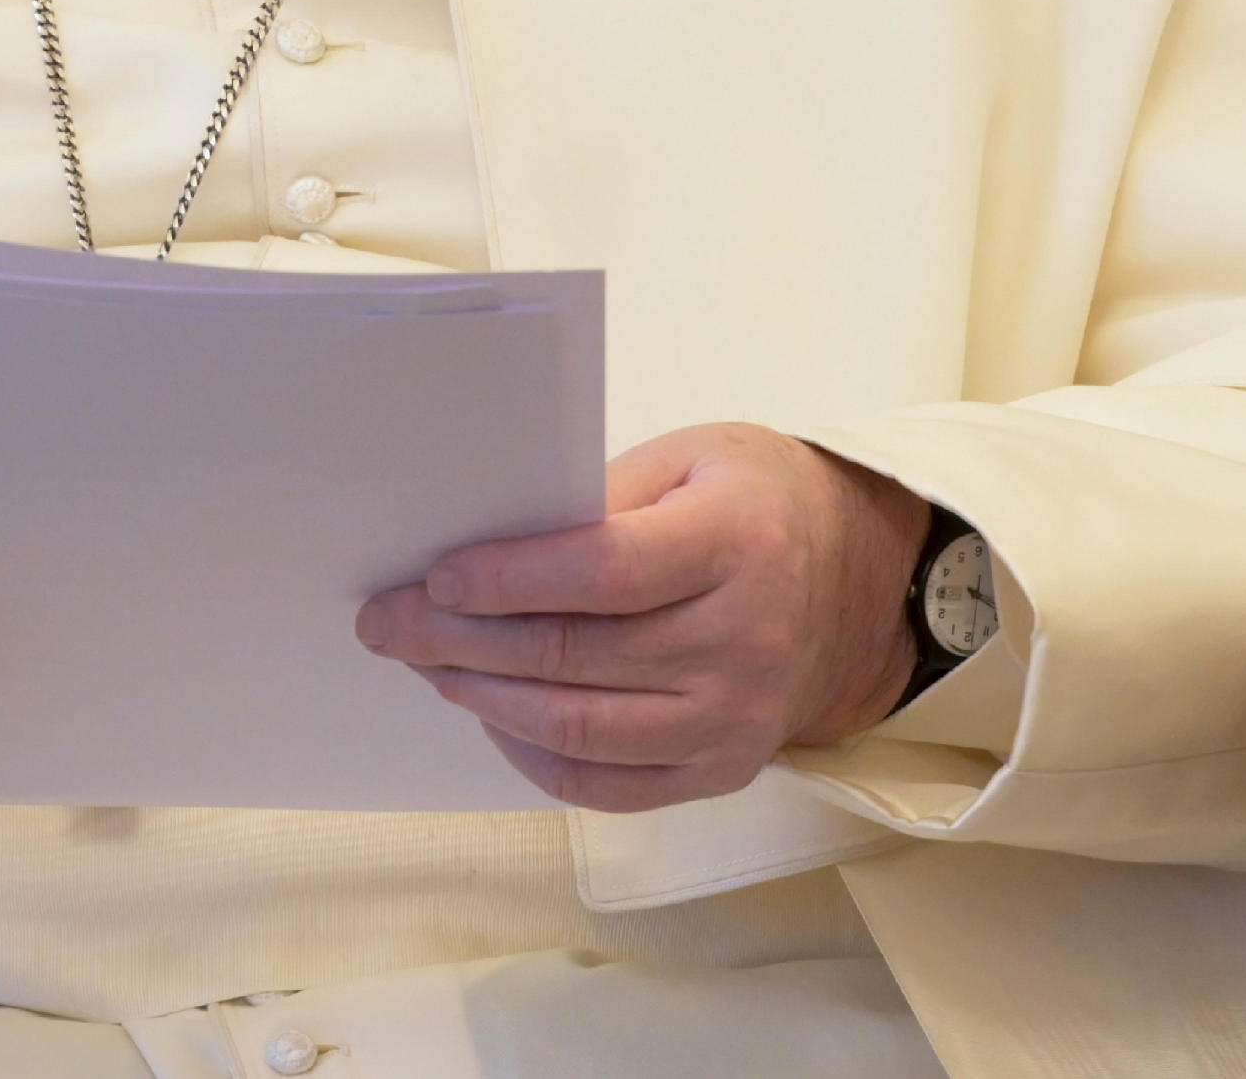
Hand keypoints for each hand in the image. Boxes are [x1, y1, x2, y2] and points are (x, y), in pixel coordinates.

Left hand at [353, 421, 924, 810]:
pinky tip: (491, 715)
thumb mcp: (688, 459)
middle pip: (575, 656)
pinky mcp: (723, 771)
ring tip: (429, 666)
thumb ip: (595, 499)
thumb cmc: (753, 504)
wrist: (856, 585)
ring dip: (484, 699)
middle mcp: (743, 640)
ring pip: (581, 730)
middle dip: (462, 642)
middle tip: (389, 624)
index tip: (435, 577)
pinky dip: (535, 756)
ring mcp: (735, 719)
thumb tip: (482, 545)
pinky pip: (608, 786)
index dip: (508, 578)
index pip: (602, 573)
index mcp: (737, 542)